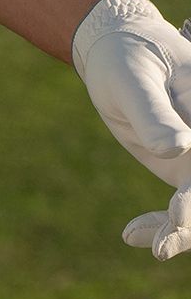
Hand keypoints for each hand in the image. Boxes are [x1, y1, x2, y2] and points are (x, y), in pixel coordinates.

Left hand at [71, 0, 190, 257]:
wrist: (117, 51)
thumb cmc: (128, 56)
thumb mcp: (133, 78)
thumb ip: (154, 112)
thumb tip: (178, 147)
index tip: (181, 210)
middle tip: (163, 245)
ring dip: (181, 232)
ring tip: (152, 247)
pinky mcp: (182, 170)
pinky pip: (182, 208)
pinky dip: (164, 225)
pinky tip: (132, 236)